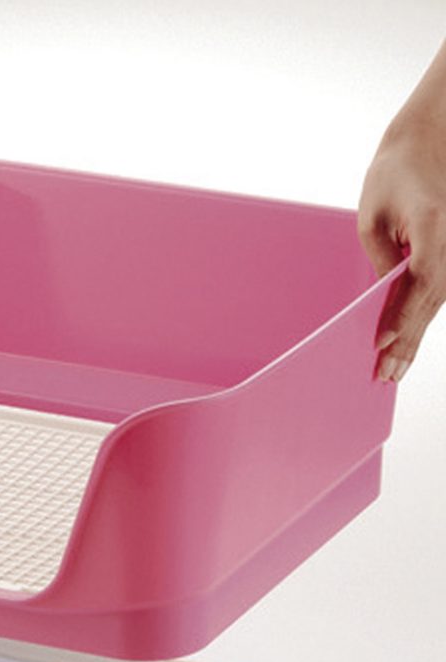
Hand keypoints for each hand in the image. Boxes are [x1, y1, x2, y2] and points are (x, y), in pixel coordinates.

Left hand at [358, 116, 445, 381]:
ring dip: (416, 335)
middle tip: (385, 375)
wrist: (433, 134)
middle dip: (407, 341)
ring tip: (394, 368)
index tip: (381, 343)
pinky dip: (422, 315)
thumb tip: (384, 298)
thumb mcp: (373, 217)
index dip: (400, 317)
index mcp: (435, 228)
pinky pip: (439, 288)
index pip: (419, 283)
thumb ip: (383, 260)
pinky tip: (407, 339)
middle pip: (431, 301)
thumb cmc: (397, 171)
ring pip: (438, 300)